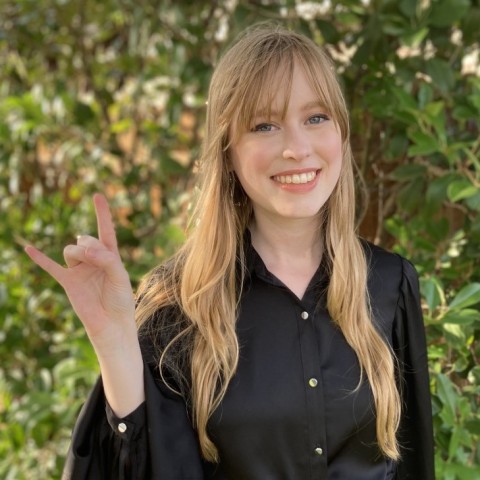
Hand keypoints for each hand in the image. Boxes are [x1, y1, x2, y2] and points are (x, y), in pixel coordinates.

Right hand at [25, 193, 136, 356]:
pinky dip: (39, 257)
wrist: (111, 324)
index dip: (102, 213)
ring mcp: (79, 270)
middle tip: (99, 260)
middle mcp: (94, 259)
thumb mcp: (121, 276)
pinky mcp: (68, 281)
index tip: (97, 195)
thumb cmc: (121, 300)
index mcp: (111, 255)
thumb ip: (107, 259)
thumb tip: (85, 249)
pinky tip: (27, 248)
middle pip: (86, 239)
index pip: (106, 230)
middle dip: (91, 246)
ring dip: (78, 253)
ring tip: (86, 265)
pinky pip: (50, 266)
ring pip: (71, 249)